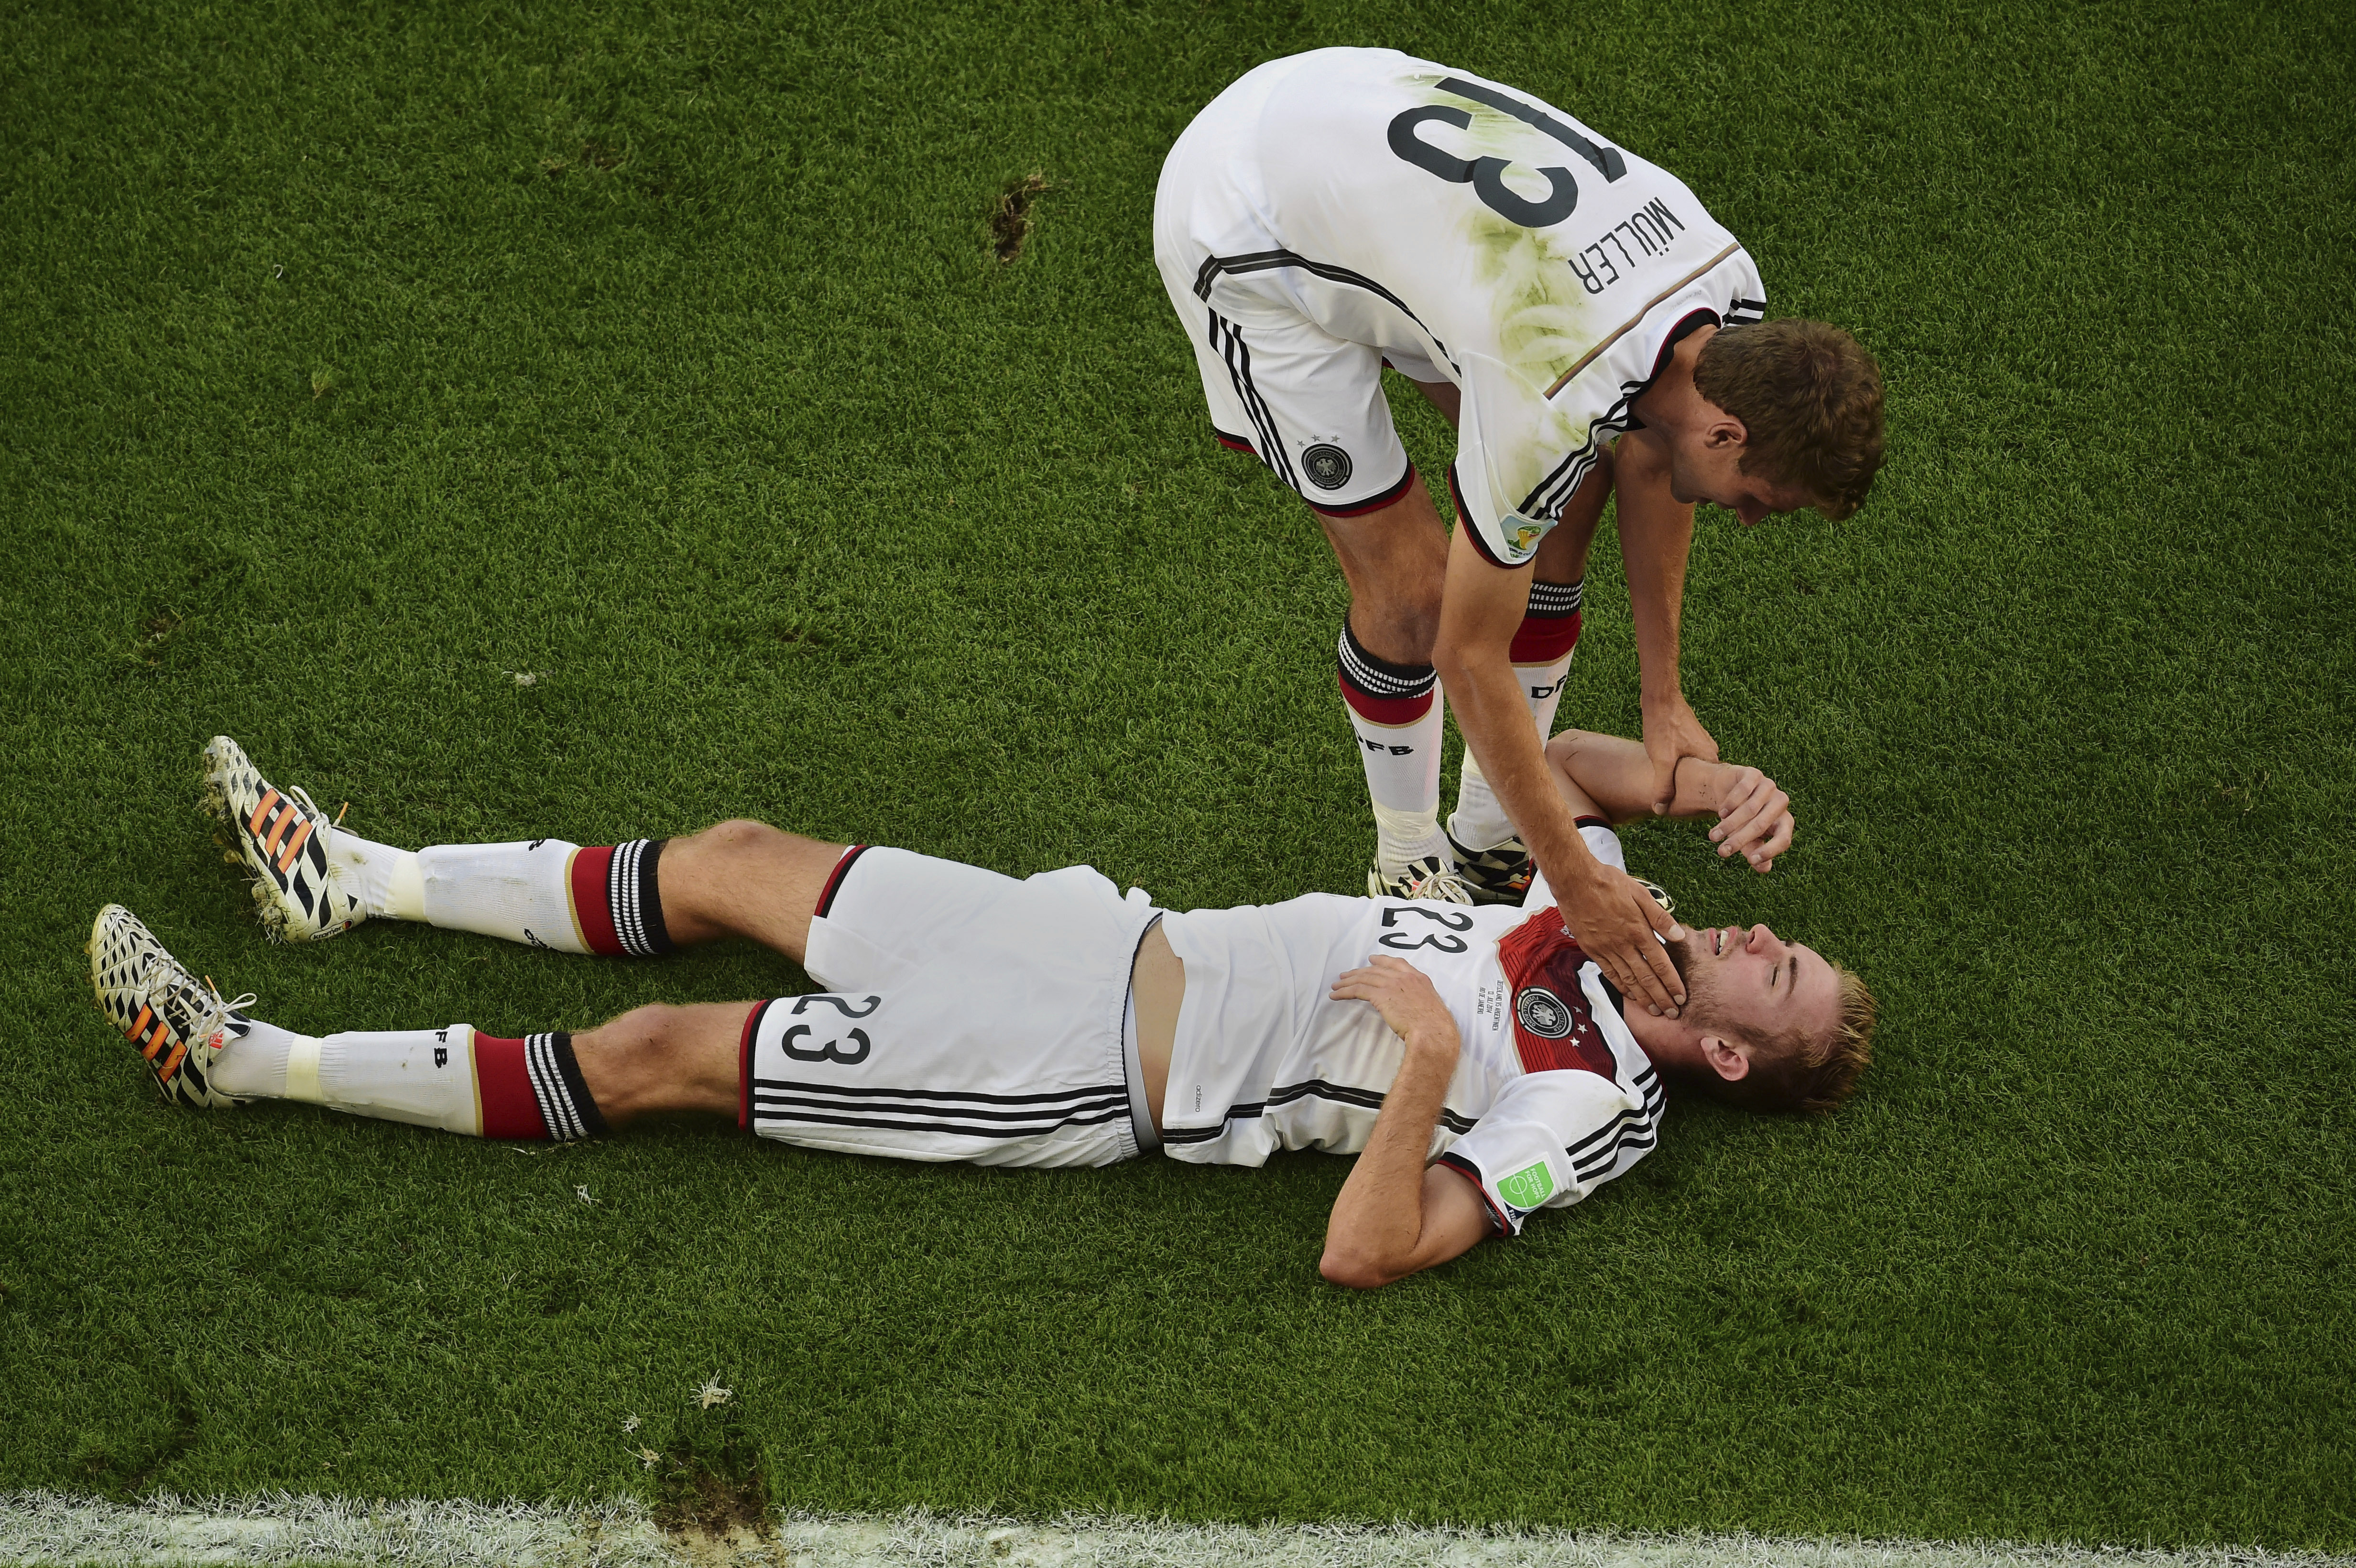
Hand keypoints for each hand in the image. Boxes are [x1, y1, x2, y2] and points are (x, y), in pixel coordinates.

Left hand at [1330, 956, 1459, 1054]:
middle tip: (1346, 975)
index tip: (1371, 960)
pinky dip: (1344, 992)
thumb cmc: (1435, 1026)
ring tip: (1336, 985)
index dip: (1382, 961)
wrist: (1432, 1031)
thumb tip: (1410, 1006)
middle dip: (1358, 972)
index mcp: (1418, 978)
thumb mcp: (1430, 1006)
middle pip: (1375, 970)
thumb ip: (1419, 1000)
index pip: (1396, 963)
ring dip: (1347, 981)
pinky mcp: (1381, 995)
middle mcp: (1404, 977)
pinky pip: (1358, 990)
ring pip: (1364, 978)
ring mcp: (1392, 984)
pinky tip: (1336, 995)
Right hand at [1550, 860, 1685, 1016]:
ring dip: (1643, 998)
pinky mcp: (1592, 949)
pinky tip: (1630, 995)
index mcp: (1638, 930)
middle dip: (1660, 998)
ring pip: (1628, 980)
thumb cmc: (1609, 883)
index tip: (1681, 997)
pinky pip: (1609, 973)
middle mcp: (1623, 944)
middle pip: (1646, 977)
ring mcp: (1606, 949)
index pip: (1660, 963)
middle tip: (1671, 1014)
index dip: (1672, 983)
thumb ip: (1660, 917)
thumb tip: (1678, 936)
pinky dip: (1621, 986)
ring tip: (1654, 1011)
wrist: (1575, 881)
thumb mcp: (1640, 893)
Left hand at [1644, 698, 1718, 814]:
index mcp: (1710, 758)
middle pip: (1704, 779)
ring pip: (1696, 767)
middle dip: (1692, 790)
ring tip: (1672, 789)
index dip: (1702, 801)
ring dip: (1685, 777)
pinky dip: (1681, 765)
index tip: (1692, 812)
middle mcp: (1711, 750)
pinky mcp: (1692, 735)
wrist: (1660, 697)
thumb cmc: (1663, 727)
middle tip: (1679, 805)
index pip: (1714, 789)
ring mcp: (1703, 741)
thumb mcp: (1661, 760)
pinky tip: (1668, 770)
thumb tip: (1660, 809)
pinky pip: (1690, 757)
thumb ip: (1663, 786)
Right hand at [1705, 763, 1793, 872]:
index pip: (1784, 839)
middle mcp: (1780, 803)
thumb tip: (1764, 868)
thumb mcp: (1749, 840)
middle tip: (1721, 852)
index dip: (1770, 851)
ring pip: (1750, 808)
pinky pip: (1744, 790)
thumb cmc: (1743, 821)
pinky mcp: (1754, 774)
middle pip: (1762, 824)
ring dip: (1729, 824)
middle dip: (1739, 840)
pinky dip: (1730, 803)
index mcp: (1785, 822)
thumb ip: (1756, 853)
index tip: (1751, 861)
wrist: (1728, 791)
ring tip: (1713, 836)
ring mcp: (1769, 786)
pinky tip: (1720, 813)